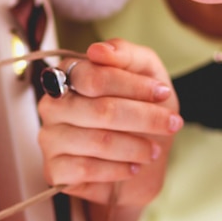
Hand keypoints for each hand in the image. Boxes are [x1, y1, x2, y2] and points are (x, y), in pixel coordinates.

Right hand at [37, 38, 181, 206]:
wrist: (140, 160)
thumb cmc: (140, 108)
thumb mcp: (146, 72)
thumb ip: (126, 54)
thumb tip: (98, 50)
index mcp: (70, 72)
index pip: (95, 77)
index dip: (134, 85)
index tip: (163, 92)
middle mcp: (53, 103)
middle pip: (101, 111)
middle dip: (145, 118)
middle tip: (172, 124)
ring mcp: (49, 137)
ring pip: (99, 141)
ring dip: (136, 147)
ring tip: (153, 150)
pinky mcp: (54, 170)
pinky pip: (88, 170)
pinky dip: (119, 169)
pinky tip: (134, 166)